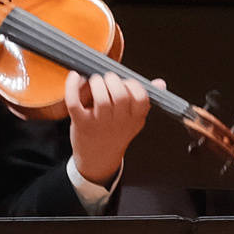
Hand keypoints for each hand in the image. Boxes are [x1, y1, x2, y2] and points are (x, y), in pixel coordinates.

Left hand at [67, 72, 155, 189]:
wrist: (98, 157)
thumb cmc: (116, 132)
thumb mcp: (134, 119)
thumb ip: (144, 100)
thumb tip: (160, 83)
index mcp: (134, 118)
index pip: (141, 98)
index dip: (134, 85)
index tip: (126, 83)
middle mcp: (118, 122)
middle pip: (120, 95)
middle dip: (114, 80)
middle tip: (108, 79)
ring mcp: (99, 123)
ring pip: (101, 98)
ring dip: (97, 82)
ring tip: (96, 81)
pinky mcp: (81, 123)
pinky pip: (74, 102)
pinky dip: (72, 86)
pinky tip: (74, 76)